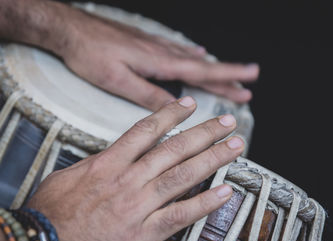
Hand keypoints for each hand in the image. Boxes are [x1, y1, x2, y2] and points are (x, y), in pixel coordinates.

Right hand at [27, 97, 244, 240]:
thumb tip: (111, 152)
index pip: (146, 131)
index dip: (170, 115)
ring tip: (233, 147)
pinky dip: (204, 203)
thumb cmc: (52, 215)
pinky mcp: (144, 233)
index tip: (188, 105)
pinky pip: (180, 215)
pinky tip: (224, 192)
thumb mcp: (66, 177)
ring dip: (212, 159)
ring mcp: (138, 206)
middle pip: (173, 149)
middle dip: (204, 133)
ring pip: (182, 176)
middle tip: (226, 123)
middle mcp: (128, 181)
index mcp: (108, 164)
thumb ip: (94, 163)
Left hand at [56, 3, 258, 110]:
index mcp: (159, 62)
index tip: (250, 77)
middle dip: (228, 76)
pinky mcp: (146, 43)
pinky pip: (178, 50)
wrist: (71, 29)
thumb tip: (175, 107)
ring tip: (230, 76)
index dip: (228, 75)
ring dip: (213, 68)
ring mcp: (155, 46)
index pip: (202, 71)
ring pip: (193, 58)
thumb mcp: (119, 80)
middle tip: (248, 84)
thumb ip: (148, 94)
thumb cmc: (91, 53)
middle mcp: (162, 52)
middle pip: (203, 66)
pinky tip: (197, 53)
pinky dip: (193, 55)